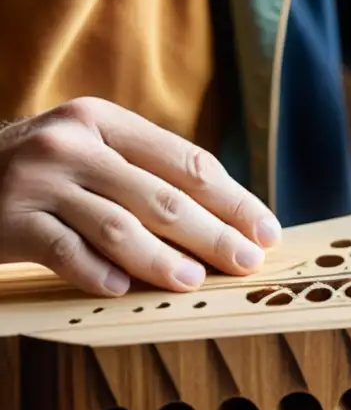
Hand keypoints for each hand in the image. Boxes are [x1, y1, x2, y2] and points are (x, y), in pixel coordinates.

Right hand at [0, 97, 281, 295]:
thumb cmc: (43, 173)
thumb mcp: (91, 151)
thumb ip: (146, 173)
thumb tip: (229, 220)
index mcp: (105, 121)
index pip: (188, 163)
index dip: (234, 200)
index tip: (266, 232)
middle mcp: (72, 143)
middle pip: (162, 197)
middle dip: (213, 235)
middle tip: (246, 263)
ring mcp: (37, 180)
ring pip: (118, 227)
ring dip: (162, 259)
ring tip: (194, 281)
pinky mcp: (7, 220)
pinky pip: (64, 252)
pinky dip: (97, 272)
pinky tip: (123, 288)